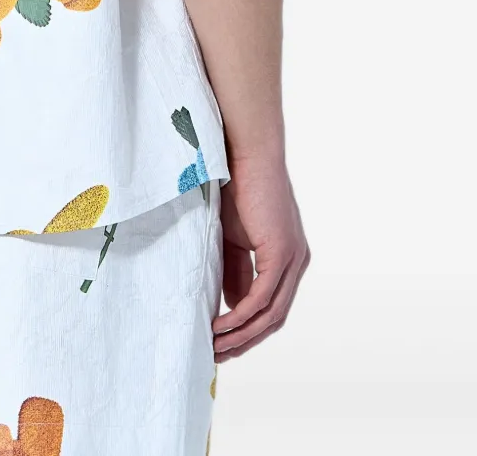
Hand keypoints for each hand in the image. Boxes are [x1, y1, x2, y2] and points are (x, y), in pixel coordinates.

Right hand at [213, 155, 309, 359]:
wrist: (244, 154)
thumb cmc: (236, 187)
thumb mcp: (232, 238)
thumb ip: (235, 270)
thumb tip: (231, 306)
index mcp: (288, 259)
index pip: (272, 307)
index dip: (248, 330)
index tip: (222, 343)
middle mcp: (297, 263)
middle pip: (275, 318)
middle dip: (245, 341)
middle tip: (217, 356)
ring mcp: (293, 259)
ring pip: (270, 314)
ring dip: (242, 335)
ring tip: (214, 348)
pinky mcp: (282, 254)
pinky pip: (263, 298)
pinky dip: (242, 316)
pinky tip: (221, 327)